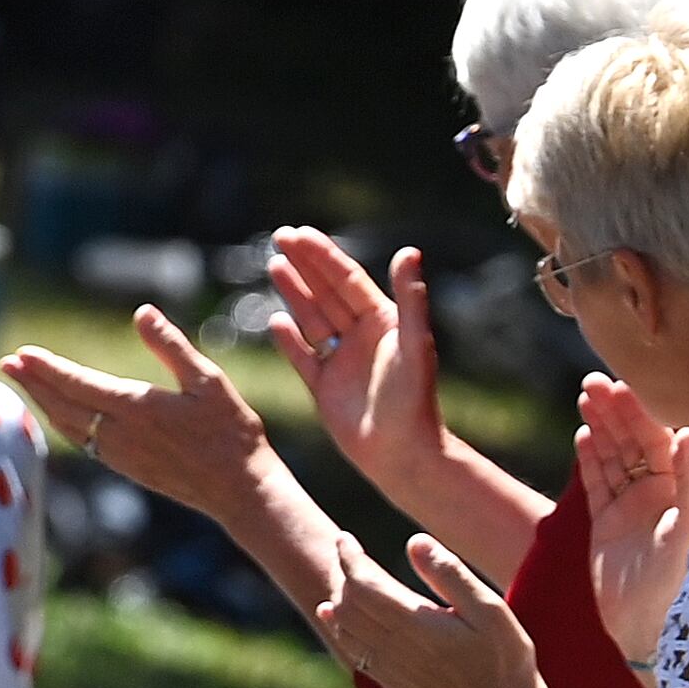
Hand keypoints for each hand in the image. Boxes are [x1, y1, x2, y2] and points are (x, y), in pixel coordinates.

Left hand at [0, 305, 274, 517]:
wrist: (237, 488)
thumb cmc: (230, 431)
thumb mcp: (208, 380)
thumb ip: (171, 347)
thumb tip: (142, 313)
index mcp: (136, 408)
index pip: (78, 384)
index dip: (47, 369)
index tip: (21, 354)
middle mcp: (118, 434)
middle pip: (61, 406)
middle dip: (32, 383)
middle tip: (6, 363)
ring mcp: (118, 454)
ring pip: (67, 426)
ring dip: (43, 402)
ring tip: (25, 383)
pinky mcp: (123, 467)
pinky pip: (81, 441)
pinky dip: (61, 422)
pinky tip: (58, 413)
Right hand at [261, 230, 450, 487]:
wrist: (401, 454)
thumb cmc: (413, 400)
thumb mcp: (413, 344)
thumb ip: (409, 298)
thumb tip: (409, 251)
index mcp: (383, 321)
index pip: (347, 280)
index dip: (323, 256)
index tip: (299, 233)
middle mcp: (361, 337)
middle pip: (326, 292)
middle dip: (304, 264)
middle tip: (279, 236)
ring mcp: (341, 362)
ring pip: (312, 318)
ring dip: (294, 292)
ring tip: (274, 265)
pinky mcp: (324, 389)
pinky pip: (303, 357)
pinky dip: (289, 339)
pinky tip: (275, 320)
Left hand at [310, 528, 539, 687]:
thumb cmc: (505, 658)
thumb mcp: (490, 610)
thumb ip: (450, 575)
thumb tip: (414, 542)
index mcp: (415, 625)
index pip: (364, 585)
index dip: (350, 559)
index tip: (345, 538)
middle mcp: (394, 649)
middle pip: (349, 605)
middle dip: (343, 574)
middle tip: (346, 550)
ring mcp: (390, 671)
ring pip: (346, 629)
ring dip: (338, 600)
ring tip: (341, 576)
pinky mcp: (394, 686)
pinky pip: (354, 653)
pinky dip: (340, 628)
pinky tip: (335, 616)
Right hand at [574, 373, 688, 670]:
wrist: (655, 631)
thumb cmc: (683, 583)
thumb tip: (687, 433)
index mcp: (679, 490)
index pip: (656, 440)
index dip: (637, 413)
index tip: (618, 387)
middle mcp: (657, 495)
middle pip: (631, 443)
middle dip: (613, 413)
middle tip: (591, 382)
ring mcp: (630, 511)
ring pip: (612, 460)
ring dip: (599, 430)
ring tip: (584, 400)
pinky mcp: (607, 530)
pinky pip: (597, 488)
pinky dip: (589, 463)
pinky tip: (583, 438)